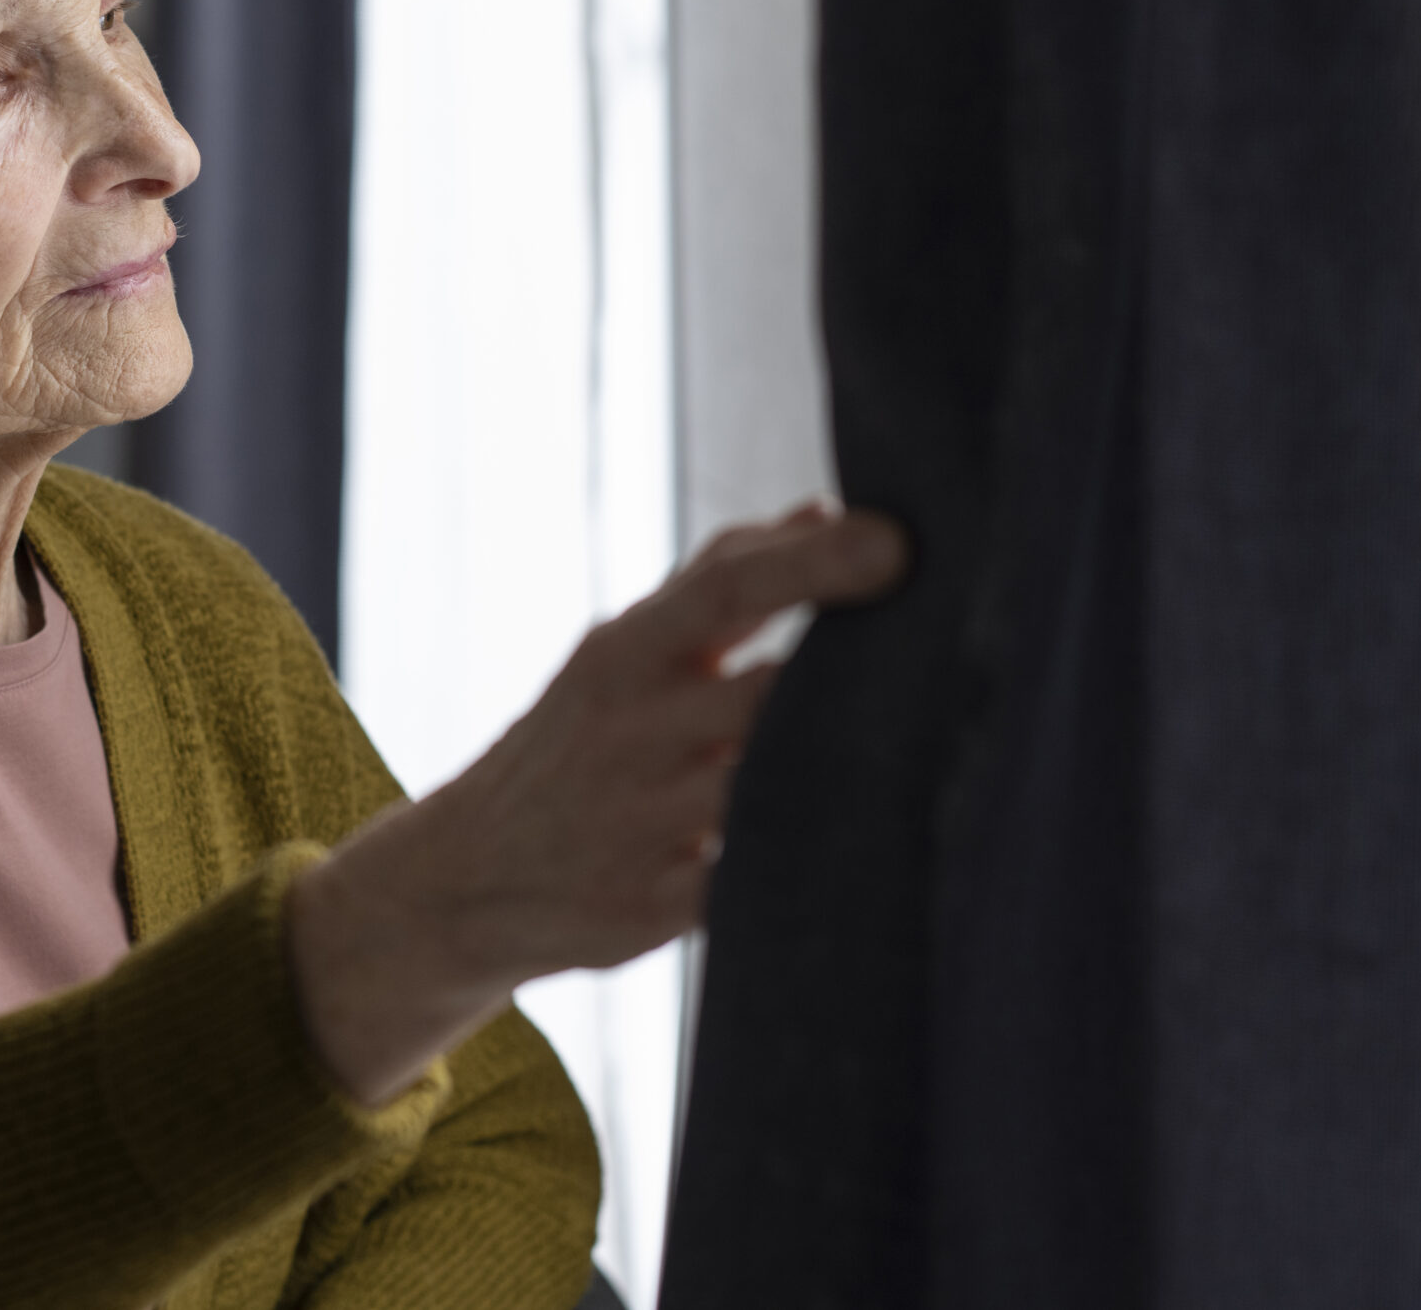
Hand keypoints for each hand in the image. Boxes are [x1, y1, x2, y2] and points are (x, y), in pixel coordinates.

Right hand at [288, 504, 907, 1104]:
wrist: (466, 877)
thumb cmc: (576, 741)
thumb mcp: (620, 652)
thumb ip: (720, 579)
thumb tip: (827, 509)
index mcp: (622, 655)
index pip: (724, 587)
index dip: (817, 563)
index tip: (902, 543)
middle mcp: (629, 734)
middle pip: (770, 696)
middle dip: (862, 683)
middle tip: (954, 662)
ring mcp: (638, 825)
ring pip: (772, 793)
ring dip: (849, 775)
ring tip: (935, 752)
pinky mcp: (651, 910)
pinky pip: (754, 885)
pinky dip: (810, 863)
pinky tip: (872, 847)